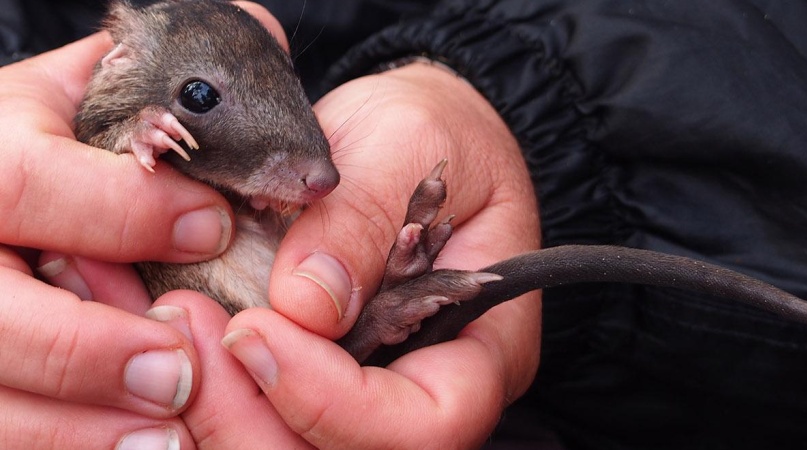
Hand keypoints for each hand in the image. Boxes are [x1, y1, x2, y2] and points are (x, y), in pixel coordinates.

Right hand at [0, 9, 242, 449]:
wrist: (1, 177)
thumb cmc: (61, 138)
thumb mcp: (94, 93)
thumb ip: (169, 73)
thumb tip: (261, 36)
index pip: (20, 181)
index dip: (118, 210)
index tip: (211, 223)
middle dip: (83, 346)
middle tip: (178, 370)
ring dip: (71, 423)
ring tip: (168, 435)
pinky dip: (63, 444)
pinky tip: (139, 449)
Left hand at [212, 62, 541, 447]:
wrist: (408, 137)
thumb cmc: (433, 131)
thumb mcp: (406, 140)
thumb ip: (364, 216)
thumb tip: (305, 305)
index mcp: (485, 344)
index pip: (431, 425)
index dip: (338, 403)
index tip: (260, 330)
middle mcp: (432, 388)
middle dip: (257, 416)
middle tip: (190, 325)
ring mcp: (375, 394)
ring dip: (225, 410)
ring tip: (180, 322)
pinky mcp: (321, 381)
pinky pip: (267, 419)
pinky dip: (217, 394)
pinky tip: (184, 334)